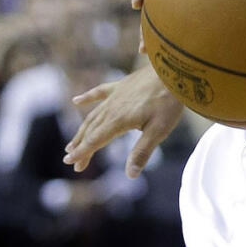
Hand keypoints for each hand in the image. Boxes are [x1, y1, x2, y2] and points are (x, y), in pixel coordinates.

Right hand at [63, 65, 183, 178]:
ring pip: (94, 115)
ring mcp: (116, 95)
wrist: (175, 71)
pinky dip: (88, 97)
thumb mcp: (159, 130)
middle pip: (91, 130)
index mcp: (118, 121)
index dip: (82, 153)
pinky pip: (100, 92)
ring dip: (82, 129)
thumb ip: (142, 152)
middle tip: (71, 160)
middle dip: (80, 146)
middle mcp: (112, 108)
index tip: (70, 164)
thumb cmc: (169, 101)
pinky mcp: (122, 85)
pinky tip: (77, 100)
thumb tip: (131, 175)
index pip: (95, 141)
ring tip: (72, 142)